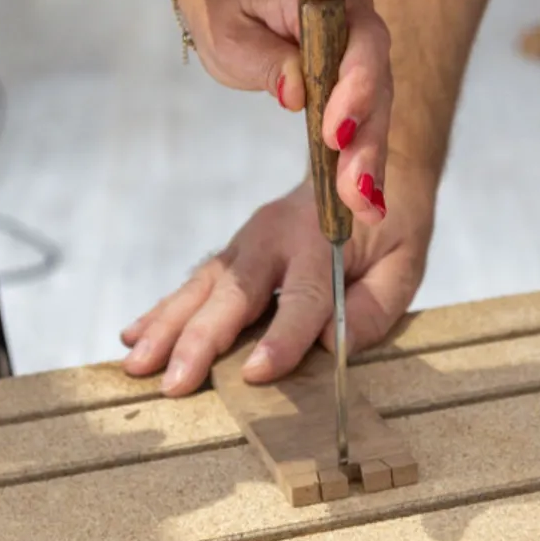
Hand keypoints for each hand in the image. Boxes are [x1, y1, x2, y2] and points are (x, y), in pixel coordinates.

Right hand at [119, 172, 431, 394]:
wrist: (371, 159)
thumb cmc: (391, 224)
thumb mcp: (406, 263)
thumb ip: (375, 305)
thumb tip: (332, 347)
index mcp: (323, 241)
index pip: (303, 297)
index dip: (281, 337)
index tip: (254, 374)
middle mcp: (276, 238)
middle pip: (234, 294)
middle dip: (200, 340)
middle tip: (174, 381)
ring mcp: (248, 241)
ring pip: (202, 288)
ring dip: (167, 327)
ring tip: (137, 363)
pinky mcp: (233, 250)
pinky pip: (194, 282)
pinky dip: (162, 309)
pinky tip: (133, 335)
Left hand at [177, 0, 393, 221]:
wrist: (231, 1)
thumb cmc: (228, 10)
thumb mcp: (230, 31)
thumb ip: (267, 59)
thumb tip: (296, 92)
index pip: (360, 40)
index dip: (356, 87)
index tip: (335, 134)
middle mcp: (358, 21)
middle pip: (377, 83)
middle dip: (367, 139)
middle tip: (355, 187)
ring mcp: (362, 54)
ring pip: (377, 110)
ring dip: (370, 159)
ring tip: (363, 205)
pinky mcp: (357, 84)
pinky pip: (365, 123)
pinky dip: (365, 163)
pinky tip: (367, 203)